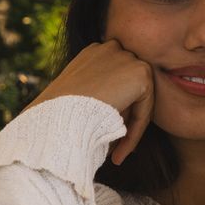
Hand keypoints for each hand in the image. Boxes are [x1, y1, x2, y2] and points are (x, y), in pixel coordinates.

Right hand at [22, 39, 153, 164]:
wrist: (58, 114)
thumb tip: (120, 120)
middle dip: (123, 119)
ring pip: (138, 100)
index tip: (105, 136)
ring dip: (130, 127)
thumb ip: (100, 98)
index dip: (113, 112)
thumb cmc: (58, 112)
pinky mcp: (141, 73)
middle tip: (114, 150)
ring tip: (117, 155)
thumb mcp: (78, 98)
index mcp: (93, 52)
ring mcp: (127, 58)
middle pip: (128, 89)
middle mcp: (111, 49)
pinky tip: (121, 154)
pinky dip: (136, 132)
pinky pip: (146, 109)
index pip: (114, 82)